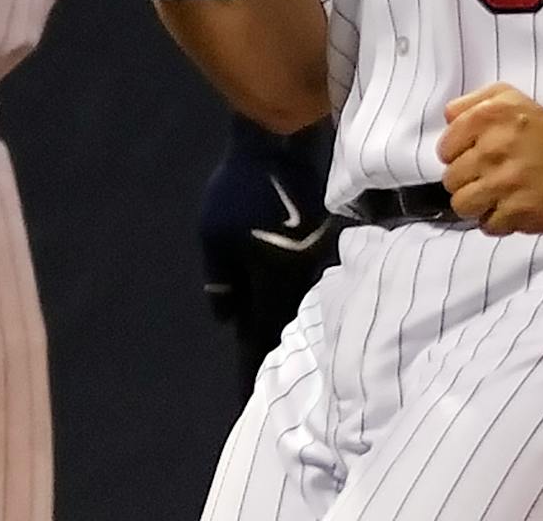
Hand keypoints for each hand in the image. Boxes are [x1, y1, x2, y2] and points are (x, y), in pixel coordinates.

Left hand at [201, 117, 339, 400]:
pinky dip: (307, 299)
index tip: (249, 400)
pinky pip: (316, 282)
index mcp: (275, 285)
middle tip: (272, 385)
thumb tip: (227, 318)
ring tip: (288, 355)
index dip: (252, 369)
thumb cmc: (241, 188)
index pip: (262, 339)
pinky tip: (301, 306)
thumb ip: (221, 280)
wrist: (281, 143)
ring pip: (307, 306)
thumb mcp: (214, 233)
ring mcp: (319, 262)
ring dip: (295, 328)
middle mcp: (304, 281)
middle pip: (291, 328)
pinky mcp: (328, 243)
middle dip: (279, 355)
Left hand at [434, 83, 542, 235]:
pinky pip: (488, 225)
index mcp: (487, 118)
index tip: (472, 156)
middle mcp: (493, 150)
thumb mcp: (506, 97)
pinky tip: (510, 208)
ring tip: (493, 196)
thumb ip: (469, 103)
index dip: (456, 155)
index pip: (444, 149)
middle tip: (487, 177)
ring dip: (476, 204)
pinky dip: (496, 221)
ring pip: (463, 205)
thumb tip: (447, 121)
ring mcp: (506, 183)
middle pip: (451, 180)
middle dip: (466, 180)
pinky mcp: (520, 212)